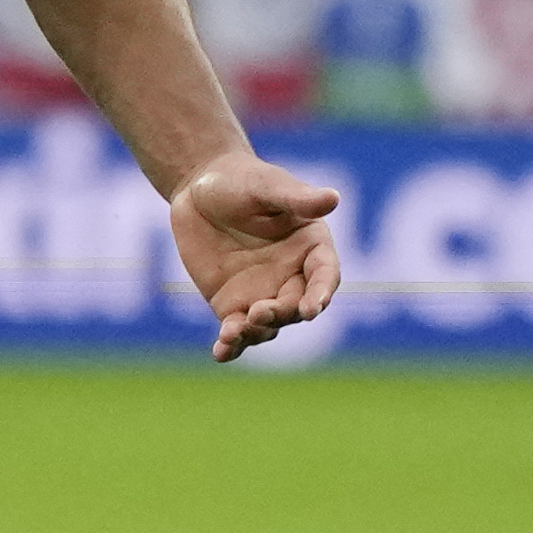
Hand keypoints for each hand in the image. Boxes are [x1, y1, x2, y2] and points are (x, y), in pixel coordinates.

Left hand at [171, 149, 344, 361]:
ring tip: (233, 331)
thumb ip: (296, 198)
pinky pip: (237, 331)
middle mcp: (293, 276)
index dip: (321, 293)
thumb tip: (333, 198)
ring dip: (255, 332)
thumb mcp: (267, 185)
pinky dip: (231, 346)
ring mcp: (263, 294)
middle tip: (259, 312)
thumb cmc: (241, 180)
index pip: (325, 275)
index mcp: (312, 247)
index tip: (312, 308)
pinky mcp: (232, 305)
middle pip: (296, 306)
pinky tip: (221, 353)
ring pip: (269, 325)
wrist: (199, 189)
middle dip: (282, 313)